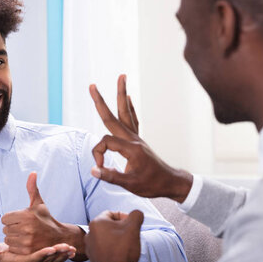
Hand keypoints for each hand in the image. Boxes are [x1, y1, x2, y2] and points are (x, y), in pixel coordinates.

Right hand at [0, 242, 75, 261]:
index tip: (51, 248)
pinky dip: (64, 258)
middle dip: (57, 254)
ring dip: (63, 256)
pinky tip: (71, 251)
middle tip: (66, 246)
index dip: (42, 254)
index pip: (33, 259)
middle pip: (46, 261)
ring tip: (71, 248)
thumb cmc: (6, 258)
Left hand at [1, 172, 86, 259]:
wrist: (59, 238)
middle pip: (5, 229)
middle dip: (13, 228)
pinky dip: (16, 247)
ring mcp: (27, 241)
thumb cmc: (46, 219)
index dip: (12, 219)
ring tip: (25, 236)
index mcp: (27, 215)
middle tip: (25, 229)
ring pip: (7, 239)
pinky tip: (25, 244)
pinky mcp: (27, 251)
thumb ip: (32, 188)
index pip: (5, 218)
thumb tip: (32, 172)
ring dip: (14, 238)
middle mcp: (27, 228)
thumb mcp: (39, 204)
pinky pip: (12, 248)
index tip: (21, 220)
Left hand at [84, 209, 143, 261]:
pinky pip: (104, 249)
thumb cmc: (122, 249)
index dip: (124, 217)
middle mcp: (89, 234)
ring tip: (126, 246)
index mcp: (96, 223)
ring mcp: (90, 247)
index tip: (132, 225)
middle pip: (108, 226)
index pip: (112, 214)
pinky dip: (112, 249)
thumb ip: (136, 215)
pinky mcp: (92, 258)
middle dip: (121, 229)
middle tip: (130, 235)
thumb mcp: (133, 227)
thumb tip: (137, 213)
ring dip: (116, 239)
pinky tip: (120, 255)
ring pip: (106, 238)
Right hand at [89, 75, 192, 202]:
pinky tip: (129, 97)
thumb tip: (93, 170)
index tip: (100, 168)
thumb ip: (111, 177)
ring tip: (122, 77)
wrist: (170, 183)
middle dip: (101, 101)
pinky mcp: (138, 141)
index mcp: (131, 148)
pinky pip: (133, 119)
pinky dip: (130, 107)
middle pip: (114, 116)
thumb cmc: (152, 185)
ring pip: (126, 113)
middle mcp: (133, 139)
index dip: (98, 154)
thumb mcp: (131, 185)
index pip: (105, 142)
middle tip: (92, 86)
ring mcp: (137, 138)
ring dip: (121, 95)